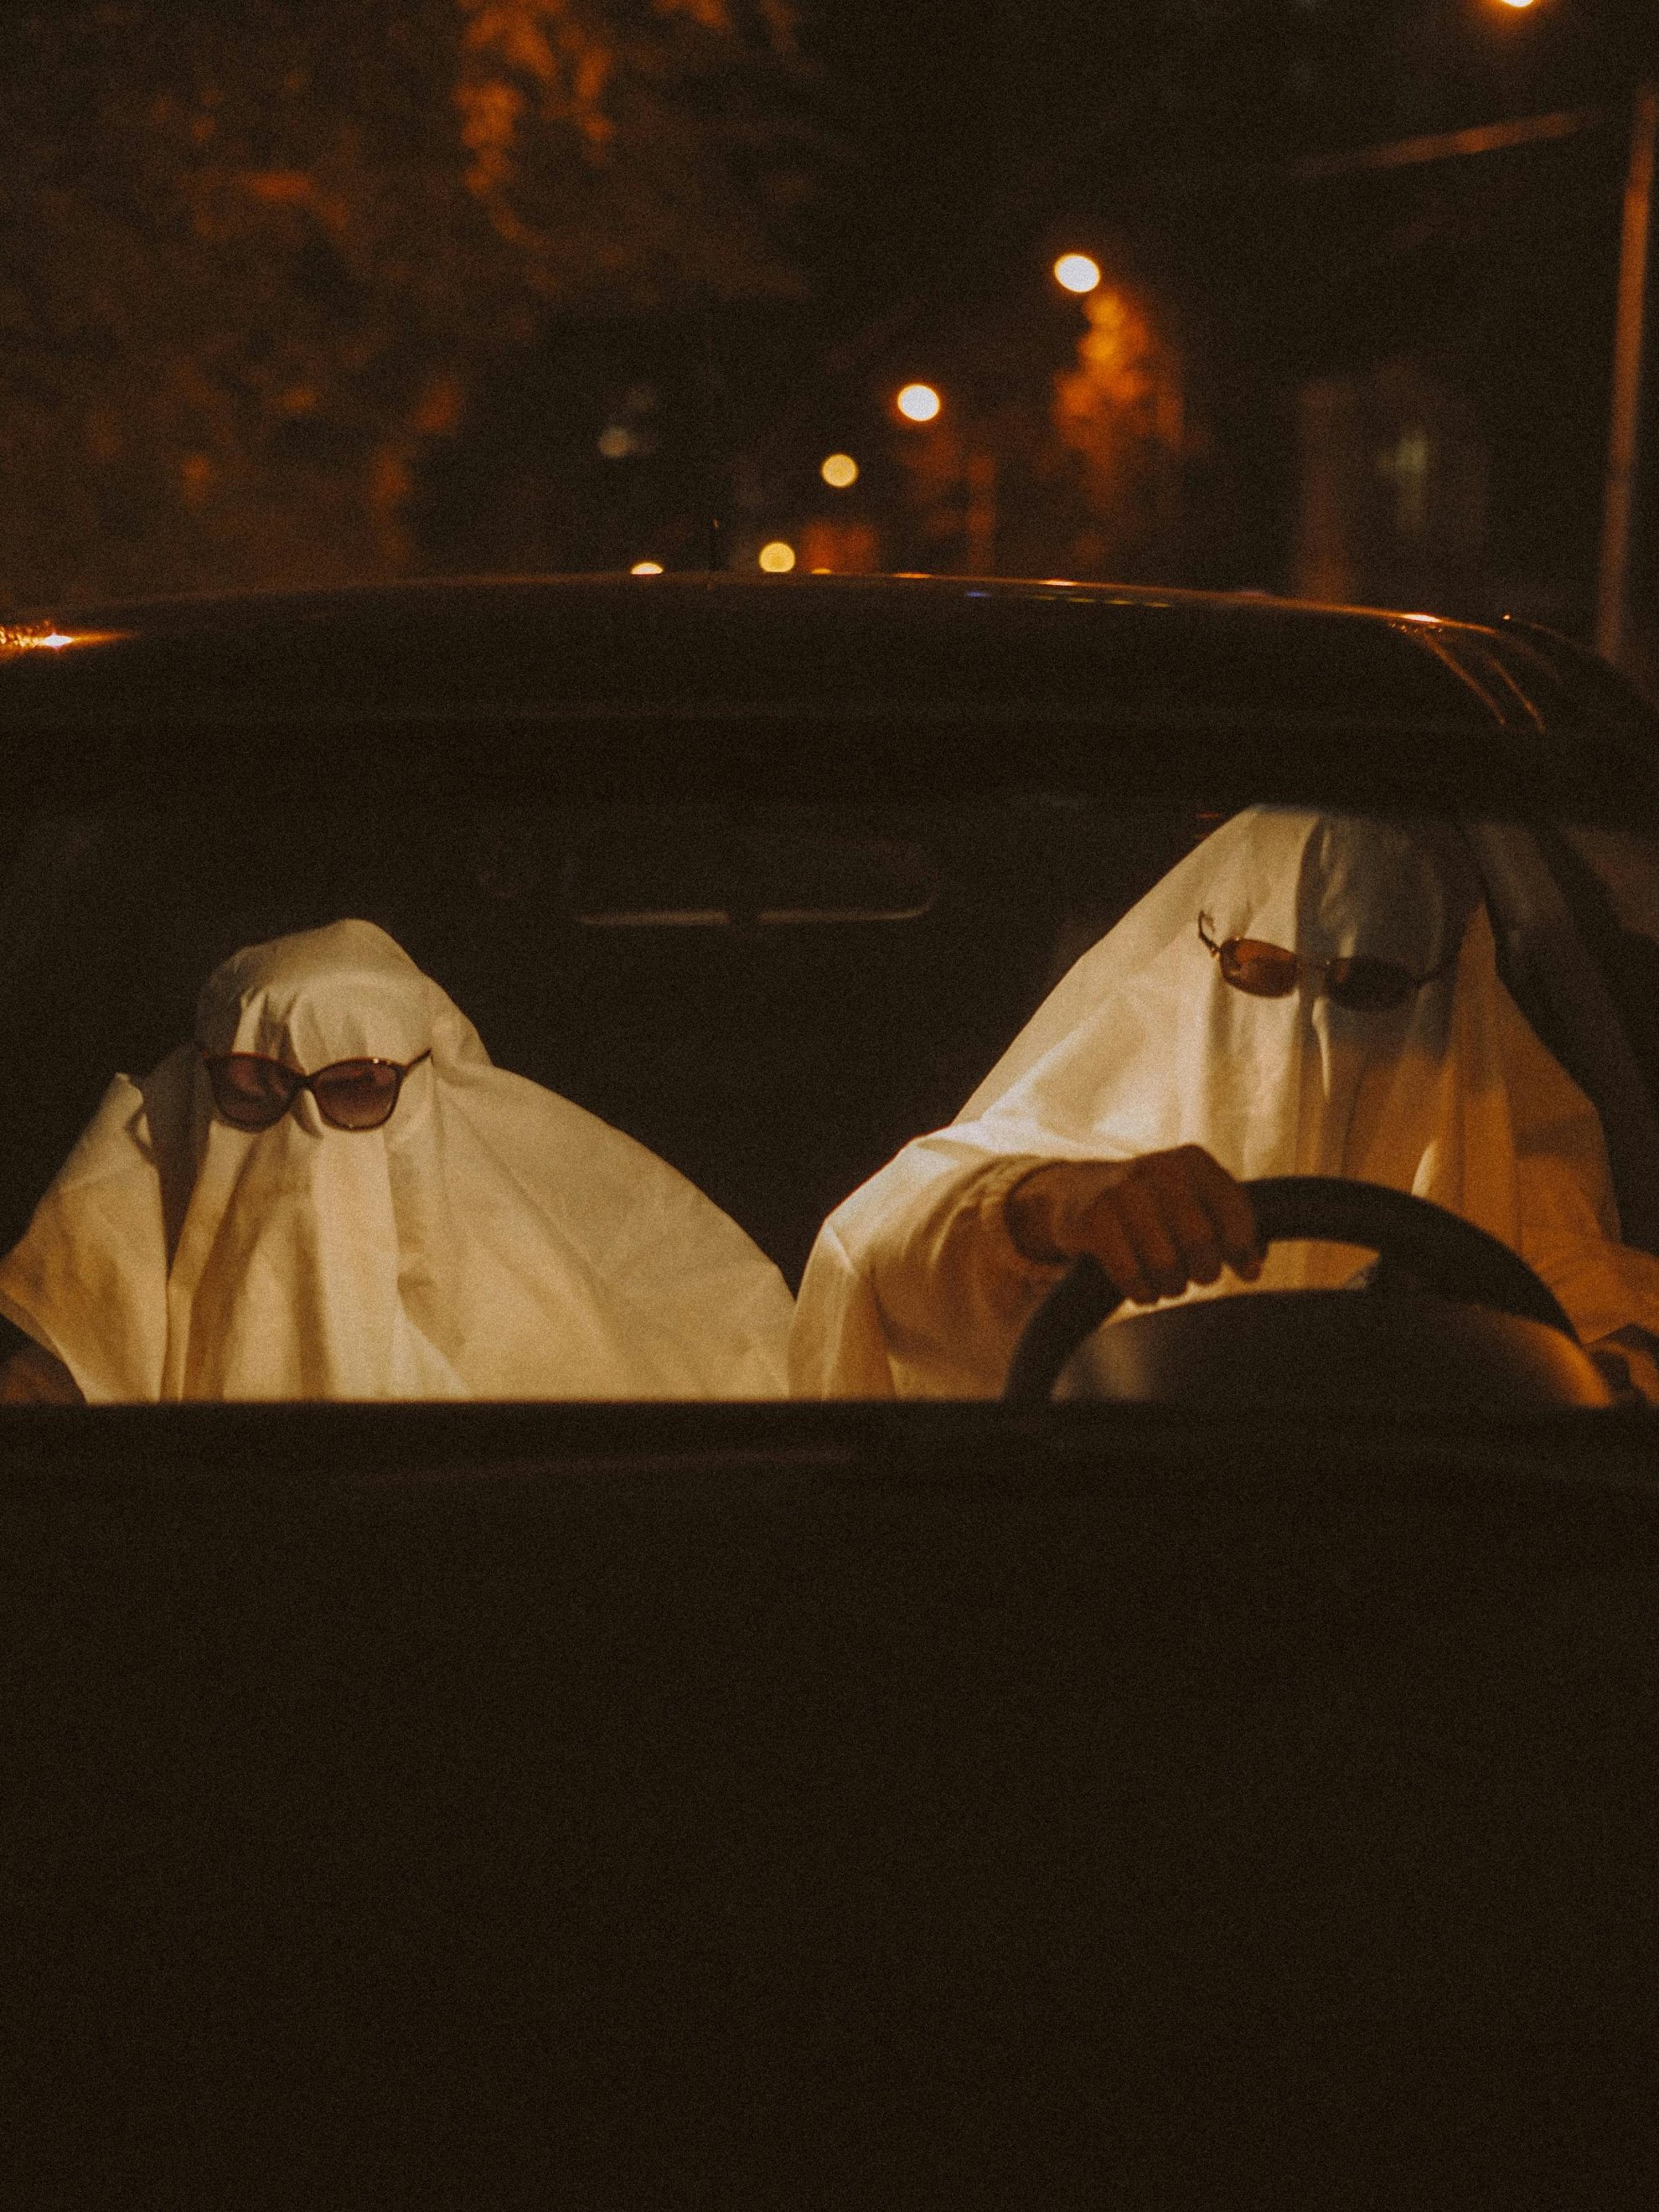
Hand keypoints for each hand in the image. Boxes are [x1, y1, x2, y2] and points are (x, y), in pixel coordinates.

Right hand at [1004, 1146, 1262, 1307]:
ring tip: (1167, 1282)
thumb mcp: (1194, 1199)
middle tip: (1196, 1276)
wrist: (1078, 1192)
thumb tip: (1253, 1266)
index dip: (1242, 1249)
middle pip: (1201, 1242)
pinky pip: (1130, 1275)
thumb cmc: (1153, 1205)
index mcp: (1192, 1161)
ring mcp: (1121, 1191)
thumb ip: (1231, 1225)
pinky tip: (1142, 1289)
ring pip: (1165, 1264)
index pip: (1233, 1210)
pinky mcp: (1092, 1219)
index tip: (1246, 1271)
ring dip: (1172, 1286)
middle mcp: (1158, 1169)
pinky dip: (1142, 1293)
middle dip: (1204, 1271)